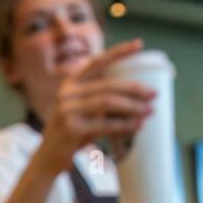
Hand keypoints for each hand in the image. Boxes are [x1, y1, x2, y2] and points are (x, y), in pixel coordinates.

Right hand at [36, 39, 156, 171]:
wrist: (49, 158)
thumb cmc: (73, 133)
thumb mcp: (83, 110)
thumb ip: (100, 99)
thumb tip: (139, 96)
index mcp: (71, 83)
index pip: (97, 62)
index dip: (118, 52)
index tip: (139, 44)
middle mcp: (67, 92)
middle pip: (108, 85)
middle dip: (134, 88)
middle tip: (154, 94)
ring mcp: (67, 109)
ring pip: (108, 102)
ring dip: (132, 107)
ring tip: (149, 111)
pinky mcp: (71, 128)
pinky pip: (105, 124)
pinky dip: (124, 125)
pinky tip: (137, 126)